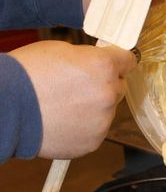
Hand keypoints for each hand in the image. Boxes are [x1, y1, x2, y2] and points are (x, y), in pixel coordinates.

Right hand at [10, 40, 135, 158]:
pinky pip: (96, 130)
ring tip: (66, 107)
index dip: (120, 62)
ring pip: (107, 112)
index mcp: (103, 66)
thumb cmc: (28, 75)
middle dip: (105, 86)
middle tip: (80, 88)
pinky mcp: (93, 142)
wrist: (9, 109)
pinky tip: (64, 121)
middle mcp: (108, 94)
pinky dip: (85, 127)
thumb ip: (88, 59)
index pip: (128, 61)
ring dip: (94, 109)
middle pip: (118, 88)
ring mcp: (102, 121)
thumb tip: (99, 65)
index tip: (117, 65)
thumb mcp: (60, 50)